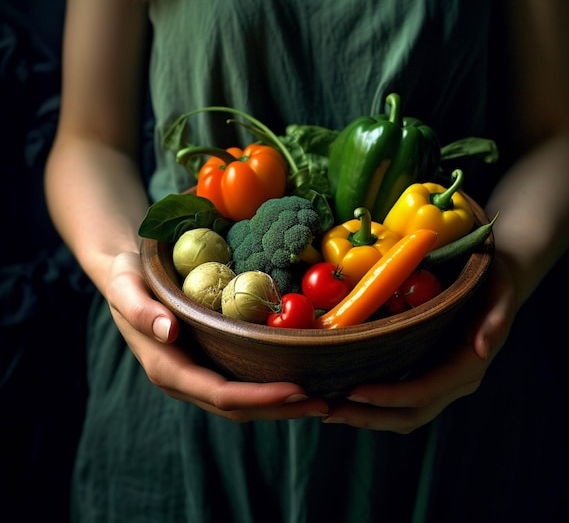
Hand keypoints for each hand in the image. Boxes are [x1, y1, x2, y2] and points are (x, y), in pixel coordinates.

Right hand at [105, 252, 329, 420]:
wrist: (126, 279)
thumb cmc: (127, 278)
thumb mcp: (126, 285)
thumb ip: (140, 309)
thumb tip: (167, 331)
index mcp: (167, 368)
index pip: (219, 393)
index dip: (259, 397)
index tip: (297, 390)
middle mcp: (185, 380)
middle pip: (237, 407)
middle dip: (280, 409)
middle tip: (325, 403)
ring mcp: (198, 375)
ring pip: (243, 403)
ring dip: (280, 406)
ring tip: (321, 399)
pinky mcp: (209, 364)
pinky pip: (242, 384)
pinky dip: (271, 389)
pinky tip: (298, 380)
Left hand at [322, 255, 517, 432]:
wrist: (496, 281)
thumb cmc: (495, 281)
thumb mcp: (500, 292)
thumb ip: (495, 320)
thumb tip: (482, 350)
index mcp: (468, 367)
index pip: (423, 391)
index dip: (388, 396)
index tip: (354, 392)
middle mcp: (453, 382)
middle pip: (409, 414)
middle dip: (369, 416)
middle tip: (329, 411)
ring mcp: (440, 381)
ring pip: (402, 413)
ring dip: (366, 416)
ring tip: (329, 409)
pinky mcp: (427, 371)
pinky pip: (400, 397)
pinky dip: (373, 402)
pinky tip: (346, 394)